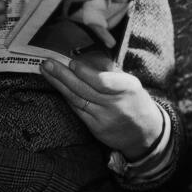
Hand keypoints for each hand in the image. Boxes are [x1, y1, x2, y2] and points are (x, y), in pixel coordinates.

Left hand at [41, 52, 162, 158]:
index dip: (85, 73)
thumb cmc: (136, 101)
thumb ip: (111, 73)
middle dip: (63, 75)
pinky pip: (78, 110)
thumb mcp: (131, 84)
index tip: (71, 63)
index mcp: (127, 88)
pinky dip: (67, 97)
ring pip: (77, 99)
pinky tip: (58, 87)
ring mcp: (104, 118)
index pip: (102, 81)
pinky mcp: (96, 128)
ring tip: (46, 71)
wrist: (145, 132)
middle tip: (47, 63)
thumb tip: (86, 59)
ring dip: (59, 84)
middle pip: (84, 89)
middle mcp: (115, 104)